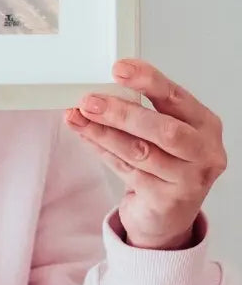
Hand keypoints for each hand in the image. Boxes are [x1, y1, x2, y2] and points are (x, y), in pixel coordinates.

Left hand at [65, 60, 227, 249]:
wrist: (168, 215)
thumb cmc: (167, 164)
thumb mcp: (162, 133)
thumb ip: (141, 111)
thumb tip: (101, 90)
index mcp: (205, 125)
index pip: (176, 97)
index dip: (148, 81)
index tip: (120, 69)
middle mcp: (204, 152)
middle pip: (163, 130)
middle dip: (122, 113)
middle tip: (90, 101)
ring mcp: (188, 180)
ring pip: (140, 152)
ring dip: (104, 133)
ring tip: (79, 118)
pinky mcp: (167, 201)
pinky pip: (127, 171)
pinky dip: (103, 152)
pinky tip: (88, 138)